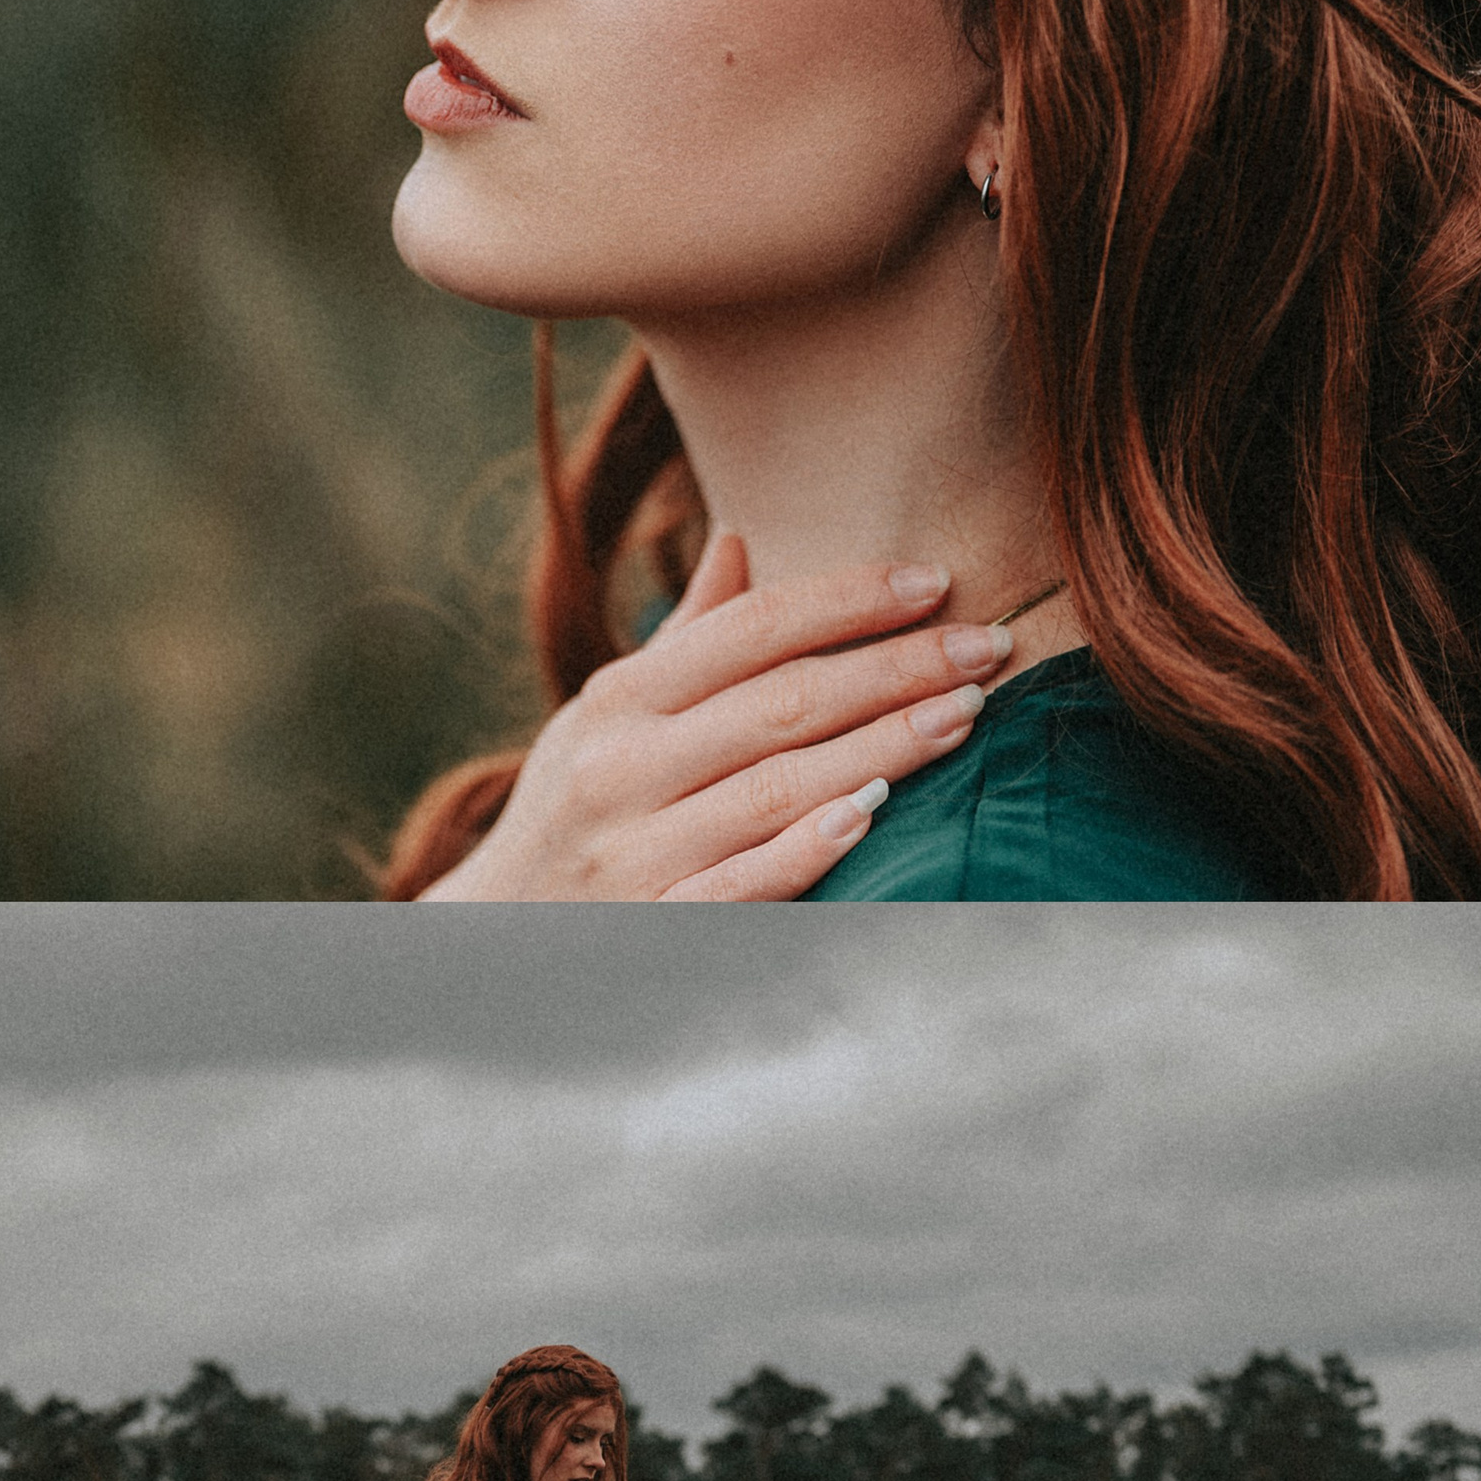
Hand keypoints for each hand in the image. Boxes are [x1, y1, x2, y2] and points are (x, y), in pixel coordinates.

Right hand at [417, 536, 1013, 900]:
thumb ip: (683, 641)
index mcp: (617, 701)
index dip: (847, 600)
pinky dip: (809, 846)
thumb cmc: (576, 810)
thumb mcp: (605, 718)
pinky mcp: (655, 925)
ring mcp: (638, 853)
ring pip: (779, 786)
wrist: (492, 938)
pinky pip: (744, 883)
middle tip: (988, 645)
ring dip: (884, 745)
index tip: (934, 580)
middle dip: (897, 667)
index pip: (750, 629)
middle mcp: (622, 769)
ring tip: (967, 712)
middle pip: (783, 702)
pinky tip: (878, 810)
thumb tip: (741, 542)